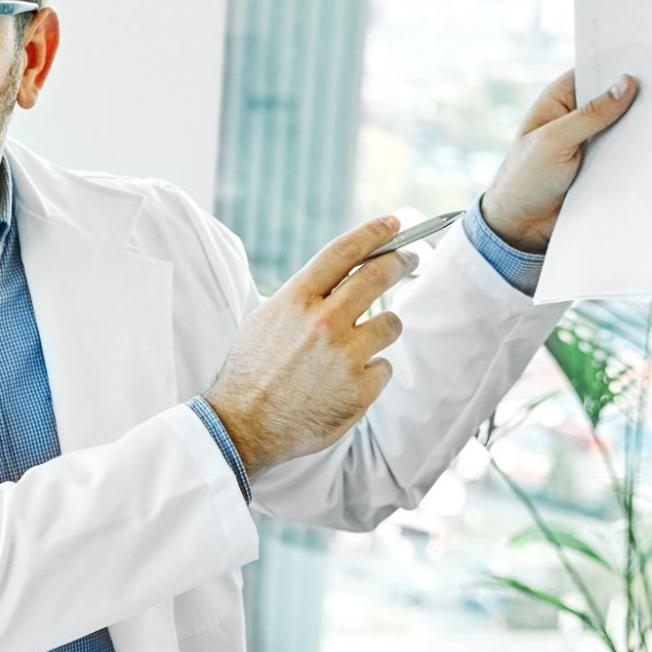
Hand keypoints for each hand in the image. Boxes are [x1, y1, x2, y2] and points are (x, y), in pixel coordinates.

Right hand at [204, 216, 413, 473]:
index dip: (374, 233)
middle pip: (378, 276)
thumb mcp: (264, 320)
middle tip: (410, 259)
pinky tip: (345, 383)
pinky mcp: (360, 389)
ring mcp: (345, 356)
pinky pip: (383, 367)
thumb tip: (338, 278)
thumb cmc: (249, 372)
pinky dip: (370, 373)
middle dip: (401, 262)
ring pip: (391, 323)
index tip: (395, 224)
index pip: (344, 252)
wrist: (241, 427)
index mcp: (297, 299)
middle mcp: (324, 321)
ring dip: (383, 327)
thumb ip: (301, 298)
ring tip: (363, 342)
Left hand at [480, 69, 639, 251]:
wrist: (522, 225)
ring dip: (644, 123)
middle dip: (640, 93)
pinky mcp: (604, 162)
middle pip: (616, 96)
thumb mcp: (554, 141)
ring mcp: (593, 138)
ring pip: (626, 124)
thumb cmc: (525, 178)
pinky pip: (628, 150)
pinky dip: (642, 148)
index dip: (621, 63)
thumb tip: (626, 84)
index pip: (596, 69)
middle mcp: (578, 114)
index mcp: (560, 98)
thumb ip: (590, 115)